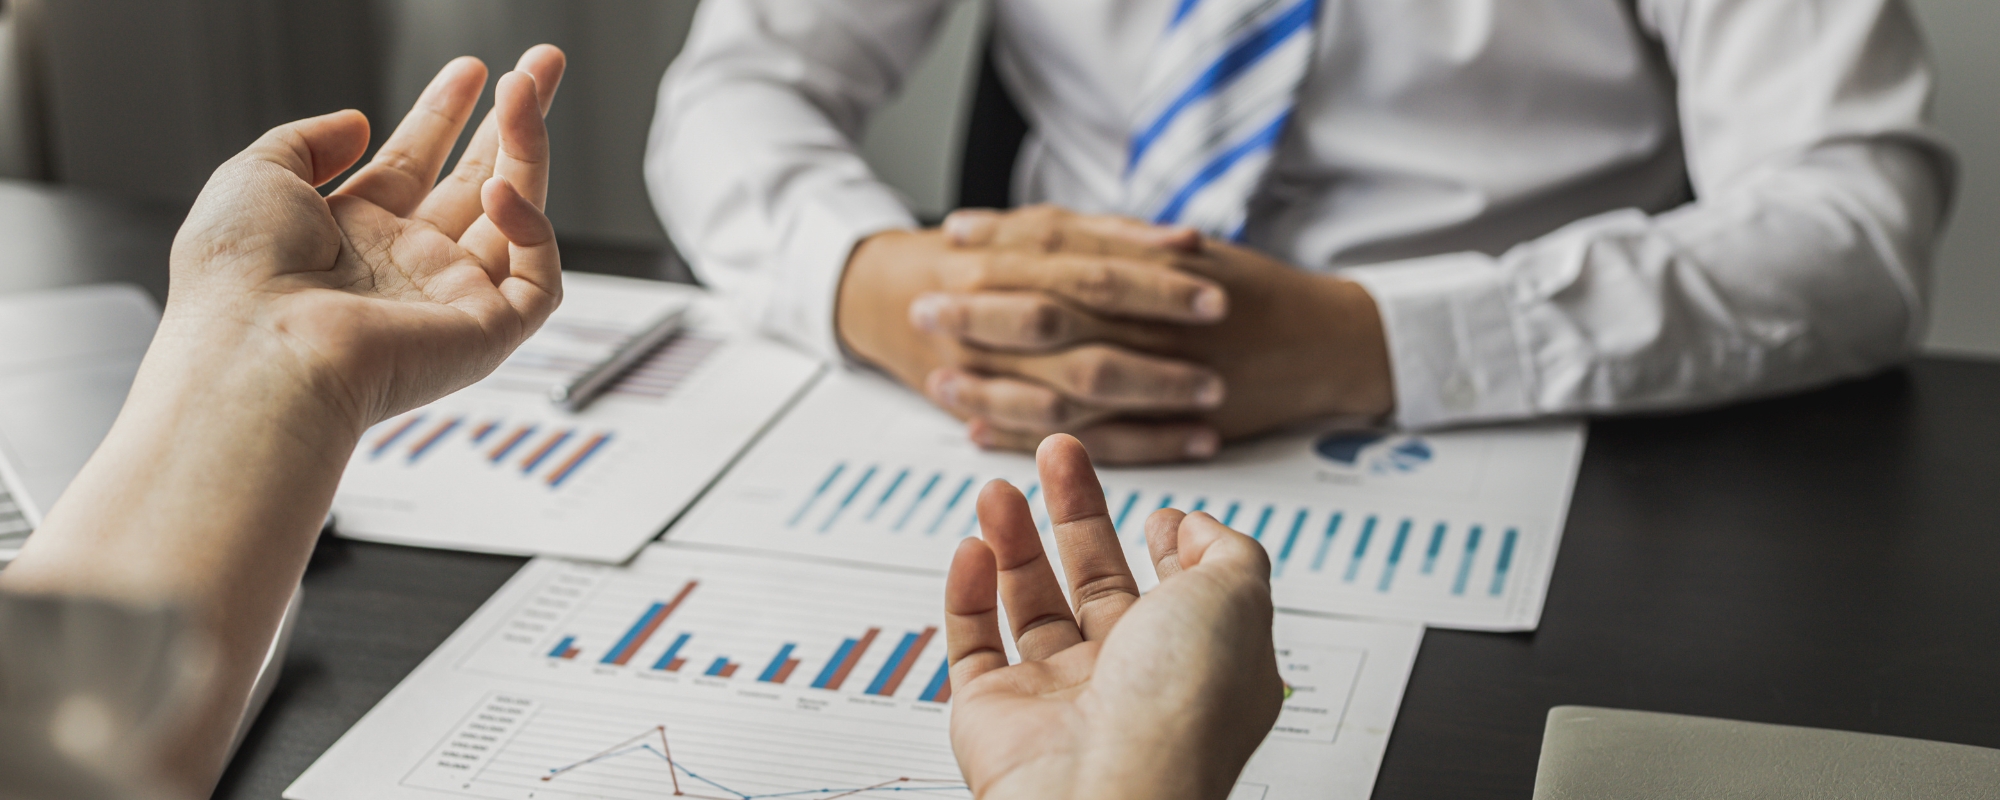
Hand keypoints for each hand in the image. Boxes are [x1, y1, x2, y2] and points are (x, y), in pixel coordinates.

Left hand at [164, 46, 567, 433]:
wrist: (260, 352)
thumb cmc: (240, 280)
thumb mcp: (254, 176)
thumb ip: (307, 139)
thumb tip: (356, 122)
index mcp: (350, 235)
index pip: (414, 163)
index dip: (446, 113)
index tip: (473, 71)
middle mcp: (404, 265)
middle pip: (478, 181)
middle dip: (513, 121)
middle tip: (541, 65)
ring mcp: (449, 298)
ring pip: (518, 217)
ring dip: (529, 148)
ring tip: (526, 93)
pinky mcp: (486, 333)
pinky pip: (539, 279)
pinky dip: (532, 228)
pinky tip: (505, 190)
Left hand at [913, 206, 1393, 462]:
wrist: (1332, 344)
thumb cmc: (1260, 295)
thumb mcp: (1191, 251)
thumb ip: (1122, 242)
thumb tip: (1045, 230)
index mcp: (1155, 271)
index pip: (1063, 252)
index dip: (1002, 246)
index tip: (952, 239)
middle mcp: (1153, 325)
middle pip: (1048, 317)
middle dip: (980, 315)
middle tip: (924, 309)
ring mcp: (1159, 382)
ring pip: (1059, 385)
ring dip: (992, 383)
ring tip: (939, 382)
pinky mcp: (1165, 430)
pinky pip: (1084, 439)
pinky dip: (1032, 436)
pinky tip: (985, 433)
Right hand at [945, 435, 1282, 799]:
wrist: (1106, 793)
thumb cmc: (1179, 709)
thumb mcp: (1238, 599)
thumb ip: (1228, 551)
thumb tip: (1197, 525)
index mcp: (1198, 665)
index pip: (1180, 596)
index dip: (1170, 549)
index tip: (1156, 511)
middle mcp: (1131, 682)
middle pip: (1097, 582)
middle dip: (1076, 513)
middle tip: (1056, 456)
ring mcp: (1061, 698)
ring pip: (1031, 603)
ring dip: (1014, 539)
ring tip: (999, 490)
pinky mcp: (996, 711)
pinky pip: (974, 643)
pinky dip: (967, 593)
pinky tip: (973, 548)